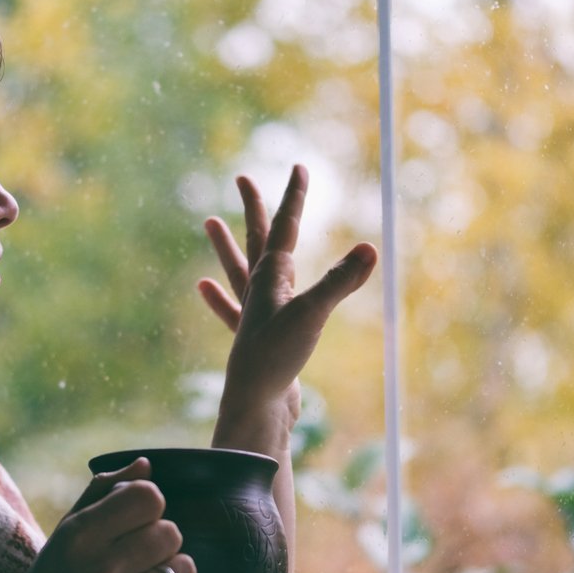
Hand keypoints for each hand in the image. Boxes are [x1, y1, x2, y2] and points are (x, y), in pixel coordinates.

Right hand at [0, 457, 207, 572]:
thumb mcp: (64, 535)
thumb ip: (102, 493)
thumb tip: (147, 464)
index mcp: (80, 536)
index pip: (148, 496)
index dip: (150, 506)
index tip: (135, 524)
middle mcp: (101, 569)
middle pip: (171, 532)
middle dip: (162, 543)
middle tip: (139, 561)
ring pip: (187, 567)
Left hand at [199, 164, 376, 455]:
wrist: (256, 404)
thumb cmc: (276, 357)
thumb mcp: (313, 315)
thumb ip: (341, 281)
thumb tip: (371, 249)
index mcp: (271, 276)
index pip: (285, 226)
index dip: (294, 197)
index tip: (299, 167)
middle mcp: (259, 289)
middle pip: (256, 239)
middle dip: (254, 208)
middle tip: (242, 177)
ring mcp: (253, 314)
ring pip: (239, 269)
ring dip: (226, 244)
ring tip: (208, 222)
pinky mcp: (253, 339)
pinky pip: (231, 309)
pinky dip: (218, 296)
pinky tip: (202, 286)